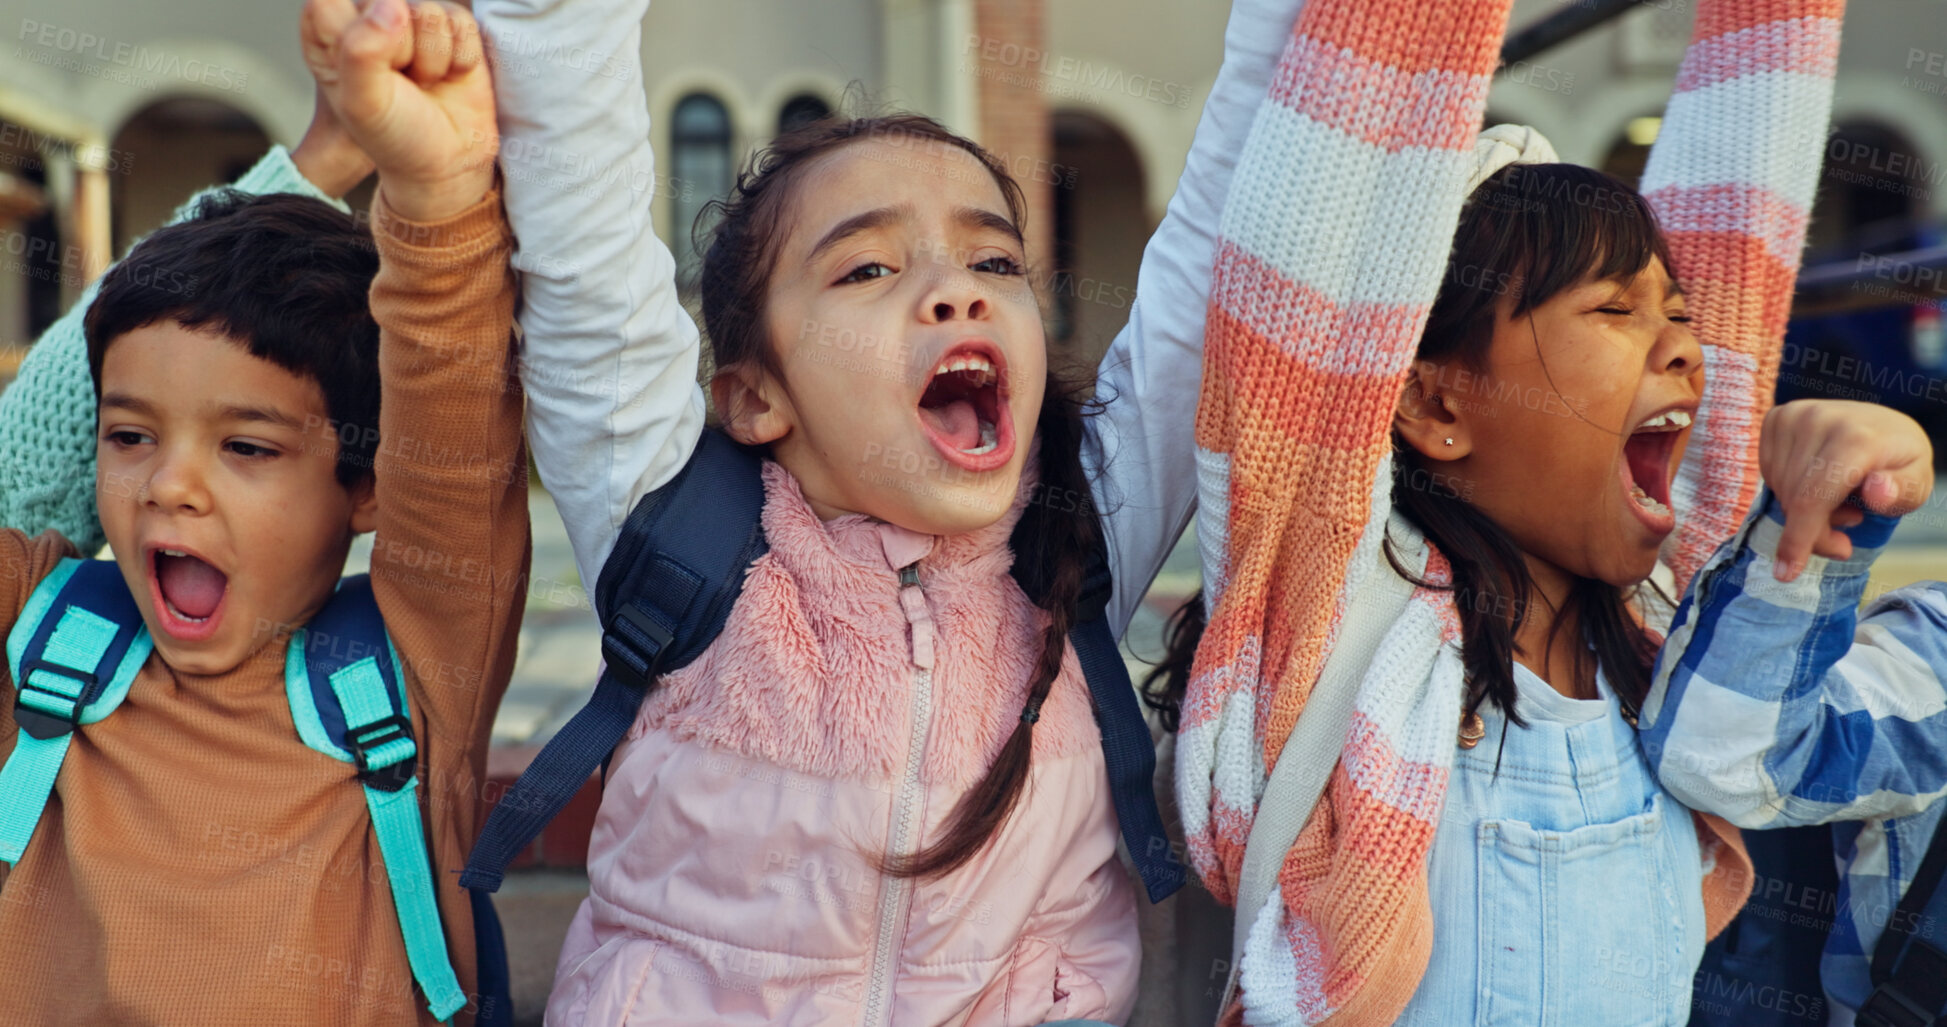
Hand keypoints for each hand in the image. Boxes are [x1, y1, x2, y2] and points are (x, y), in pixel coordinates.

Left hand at [300, 0, 496, 221]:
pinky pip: (461, 21)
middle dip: (403, 50)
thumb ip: (361, 51)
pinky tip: (452, 76)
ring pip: (429, 12)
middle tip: (403, 86)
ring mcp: (412, 23)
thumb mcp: (363, 104)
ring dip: (435, 59)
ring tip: (427, 83)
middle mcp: (369, 22)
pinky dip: (462, 56)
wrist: (450, 162)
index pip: (330, 2)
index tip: (366, 76)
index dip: (356, 36)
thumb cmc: (397, 138)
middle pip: (388, 4)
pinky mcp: (451, 28)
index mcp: (330, 36)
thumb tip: (392, 4)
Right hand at [1760, 399, 1933, 580]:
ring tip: (1837, 503)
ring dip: (1801, 510)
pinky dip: (1788, 488)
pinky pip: (1768, 472)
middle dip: (1812, 531)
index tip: (1786, 573)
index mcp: (1856, 438)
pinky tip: (1814, 483)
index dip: (1800, 538)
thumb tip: (1877, 490)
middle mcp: (1819, 419)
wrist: (1882, 426)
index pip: (1812, 497)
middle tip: (1842, 536)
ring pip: (1779, 488)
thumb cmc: (1899, 461)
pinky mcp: (1776, 418)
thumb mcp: (1917, 482)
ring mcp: (1794, 416)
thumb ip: (1902, 491)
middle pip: (1794, 499)